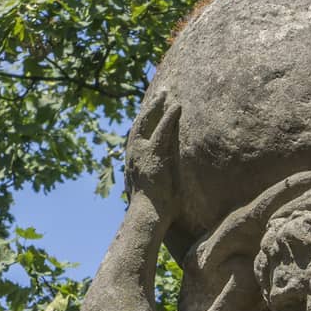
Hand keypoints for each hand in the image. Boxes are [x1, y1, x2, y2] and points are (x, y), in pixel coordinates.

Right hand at [125, 89, 181, 212]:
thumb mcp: (152, 190)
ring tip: (167, 94)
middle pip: (140, 124)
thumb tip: (162, 174)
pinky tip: (176, 106)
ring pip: (149, 123)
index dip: (145, 121)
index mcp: (134, 162)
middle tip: (160, 94)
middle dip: (150, 108)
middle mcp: (135, 154)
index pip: (139, 136)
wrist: (147, 216)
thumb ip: (155, 178)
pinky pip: (163, 131)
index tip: (151, 111)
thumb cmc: (152, 210)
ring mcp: (144, 153)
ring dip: (158, 107)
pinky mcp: (155, 155)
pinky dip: (169, 117)